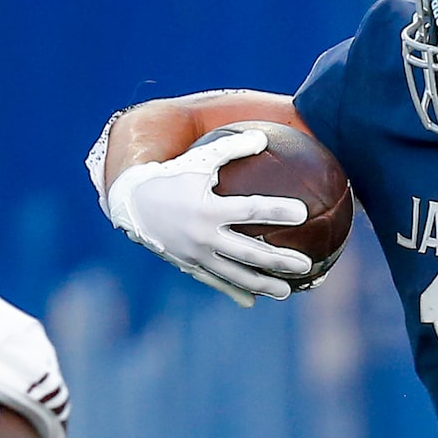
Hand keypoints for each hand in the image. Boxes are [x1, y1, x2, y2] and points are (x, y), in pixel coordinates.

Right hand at [100, 130, 312, 305]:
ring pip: (235, 275)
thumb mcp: (200, 159)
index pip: (250, 211)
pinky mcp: (189, 266)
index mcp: (208, 208)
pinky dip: (235, 292)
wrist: (133, 203)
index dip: (277, 211)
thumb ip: (232, 148)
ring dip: (262, 284)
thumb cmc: (172, 176)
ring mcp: (196, 255)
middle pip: (249, 252)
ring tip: (286, 291)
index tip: (302, 212)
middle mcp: (203, 236)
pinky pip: (216, 282)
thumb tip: (264, 137)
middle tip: (304, 265)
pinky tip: (252, 301)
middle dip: (279, 261)